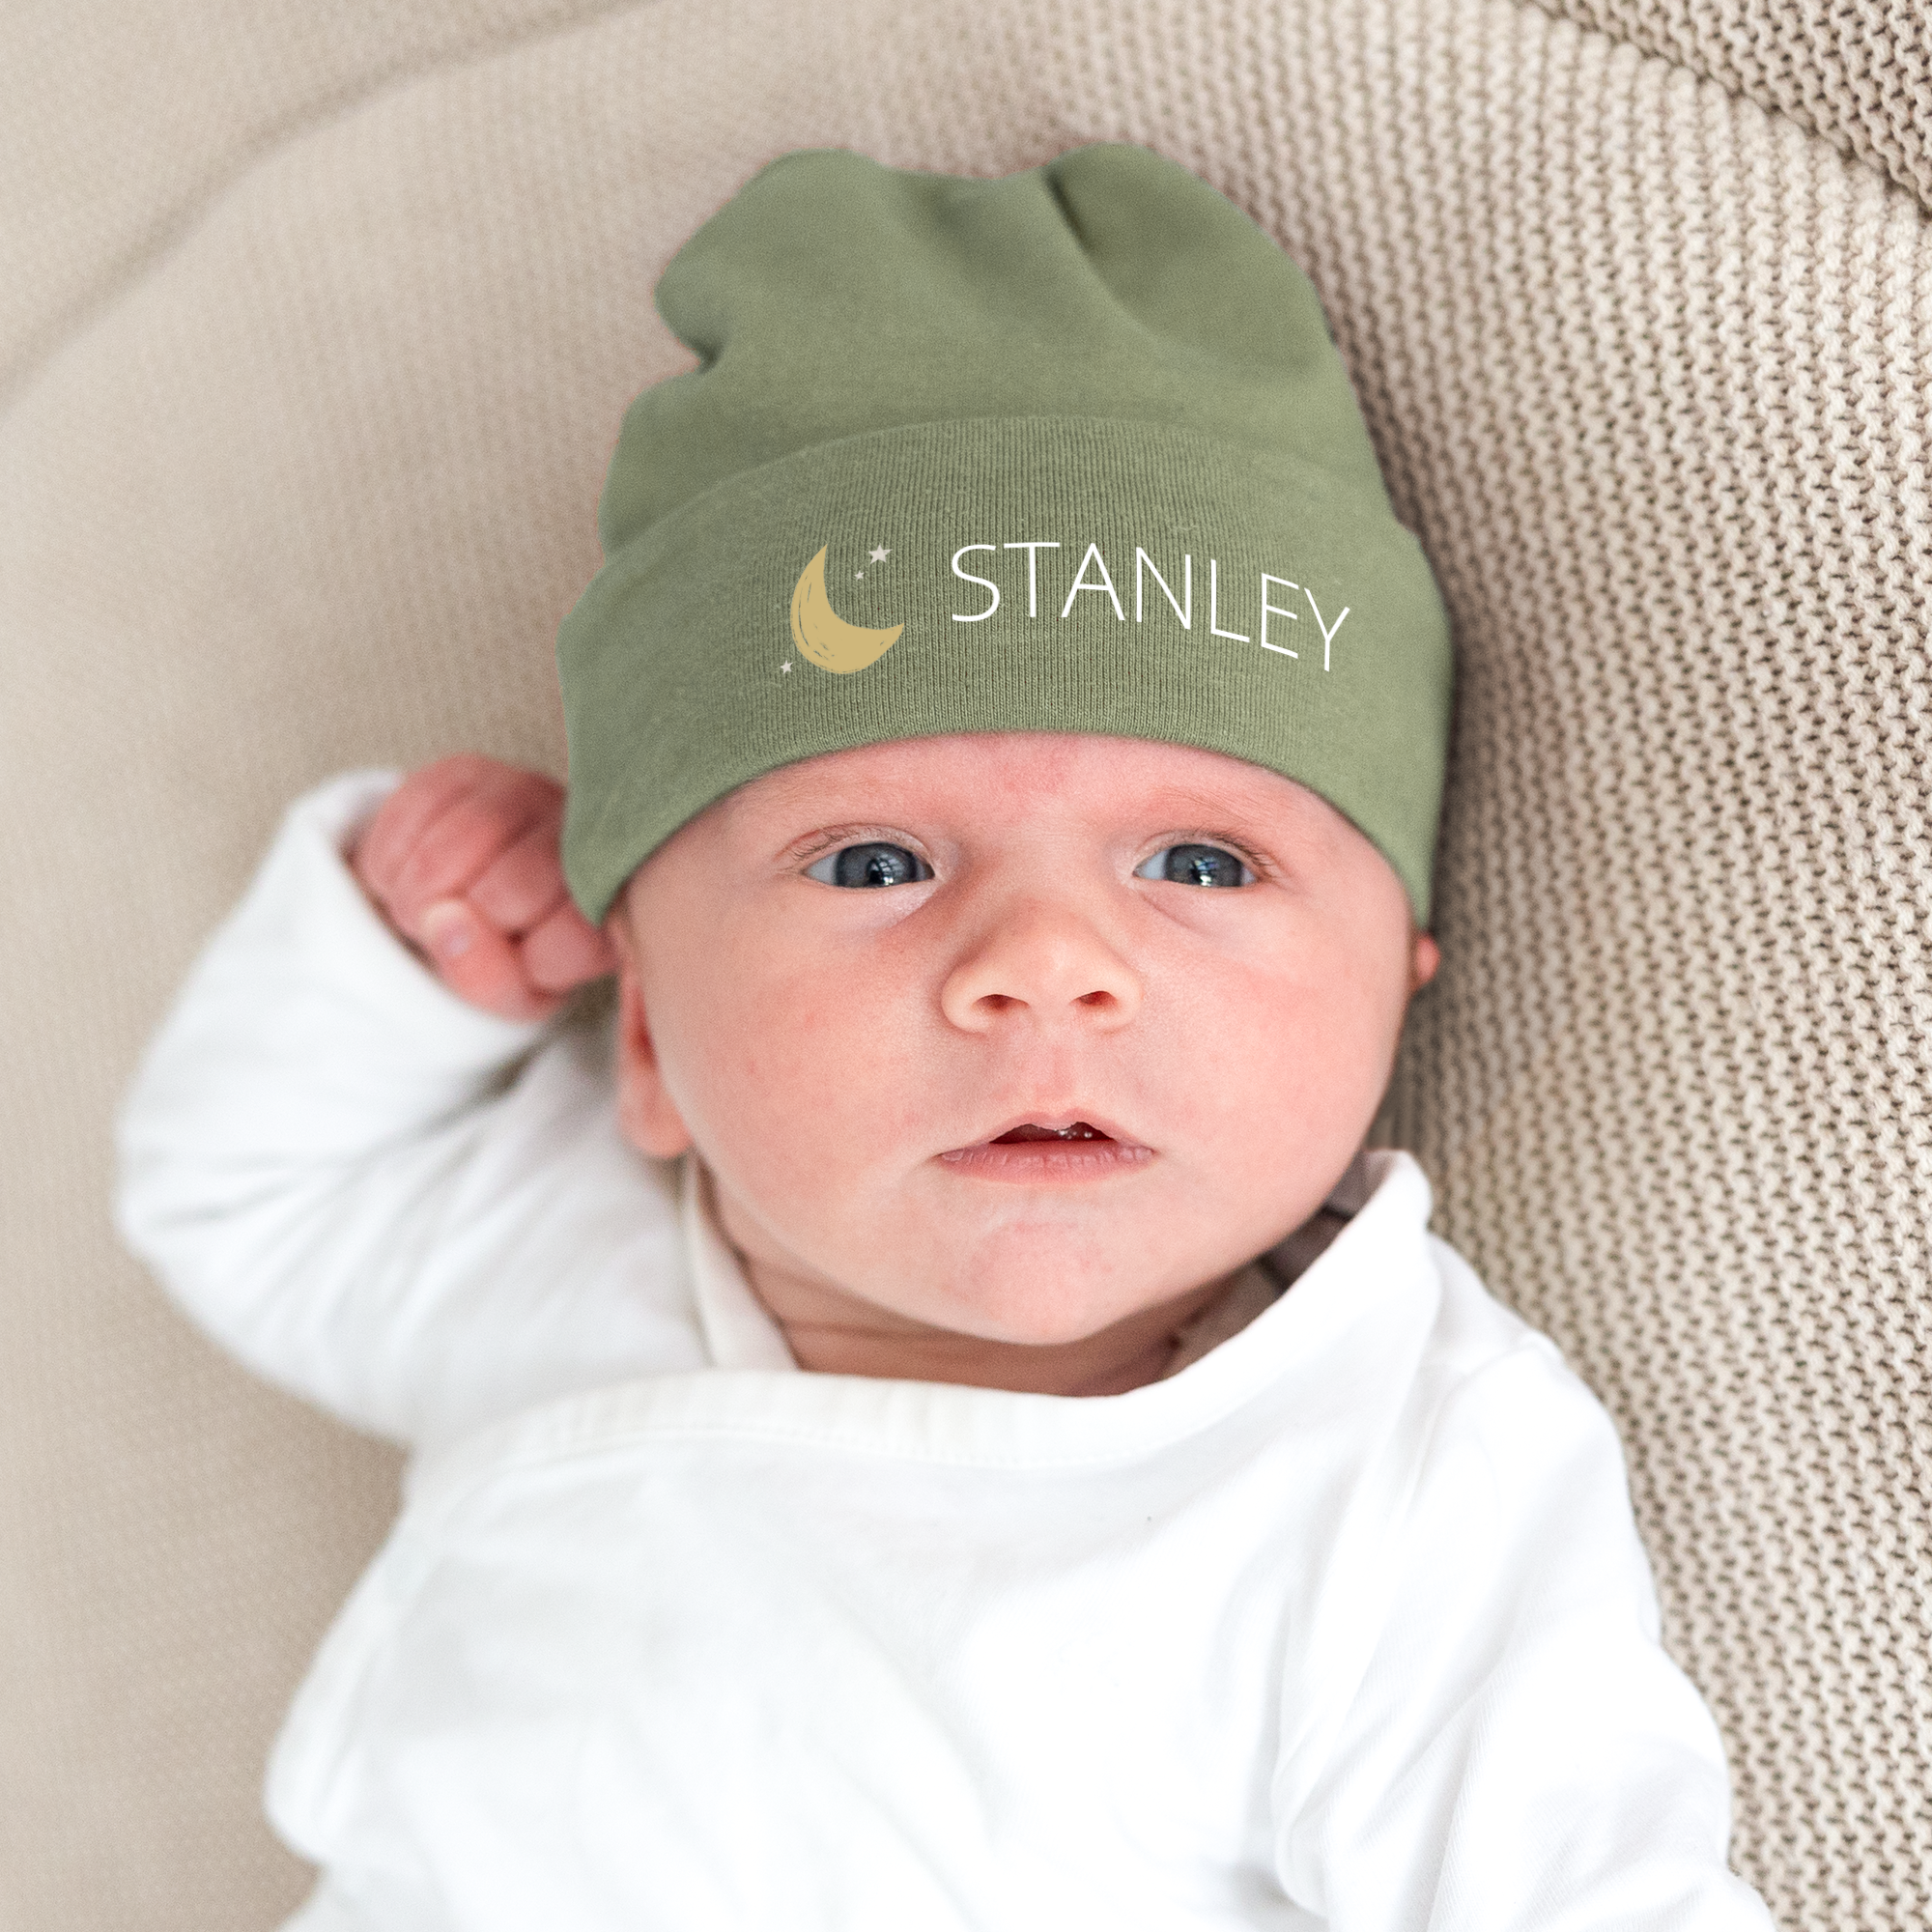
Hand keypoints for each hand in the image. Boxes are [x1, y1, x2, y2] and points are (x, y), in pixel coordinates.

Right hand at [349, 755, 615, 1021]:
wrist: (473, 895)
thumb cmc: (510, 948)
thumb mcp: (513, 992)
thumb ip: (488, 980)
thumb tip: (445, 923)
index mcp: (611, 896)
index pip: (567, 940)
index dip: (515, 963)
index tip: (504, 960)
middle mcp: (579, 834)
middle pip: (508, 890)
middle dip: (457, 927)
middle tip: (446, 935)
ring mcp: (525, 791)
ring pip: (452, 848)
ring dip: (414, 896)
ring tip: (421, 911)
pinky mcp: (466, 769)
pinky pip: (409, 812)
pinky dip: (387, 863)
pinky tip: (405, 878)